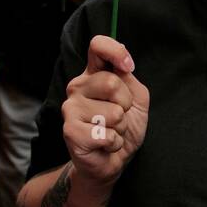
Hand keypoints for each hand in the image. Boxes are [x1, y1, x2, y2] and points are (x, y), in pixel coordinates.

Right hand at [62, 36, 148, 187]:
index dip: (115, 51)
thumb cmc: (123, 127)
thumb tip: (124, 65)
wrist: (113, 160)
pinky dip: (114, 142)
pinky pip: (107, 134)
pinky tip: (104, 144)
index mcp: (93, 74)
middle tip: (119, 116)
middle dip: (126, 104)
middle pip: (111, 82)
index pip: (97, 46)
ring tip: (110, 131)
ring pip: (113, 112)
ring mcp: (71, 108)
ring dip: (120, 128)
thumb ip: (130, 79)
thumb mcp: (136, 99)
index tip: (128, 66)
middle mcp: (78, 86)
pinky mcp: (70, 131)